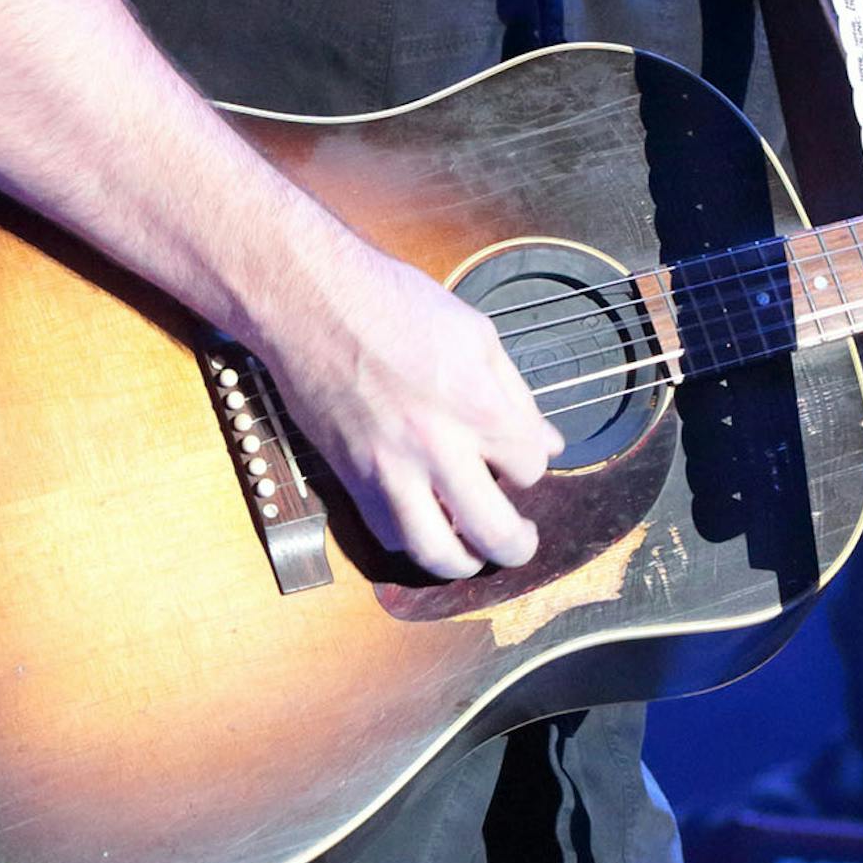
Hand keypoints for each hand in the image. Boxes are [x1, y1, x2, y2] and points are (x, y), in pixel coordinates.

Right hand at [261, 249, 563, 581]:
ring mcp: (390, 468)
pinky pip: (388, 533)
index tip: (521, 454)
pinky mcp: (352, 477)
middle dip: (517, 544)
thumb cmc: (394, 302)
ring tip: (475, 550)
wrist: (313, 301)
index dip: (532, 462)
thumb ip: (516, 393)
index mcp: (477, 404)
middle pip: (494, 530)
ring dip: (464, 561)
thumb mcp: (475, 333)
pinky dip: (412, 540)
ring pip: (435, 552)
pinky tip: (425, 524)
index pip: (530, 465)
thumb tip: (549, 441)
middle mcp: (436, 446)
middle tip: (522, 541)